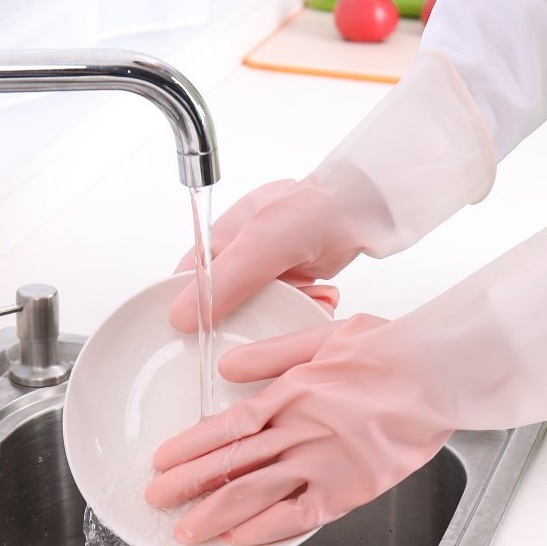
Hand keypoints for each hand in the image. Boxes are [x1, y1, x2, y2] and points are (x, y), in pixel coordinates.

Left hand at [150, 206, 546, 545]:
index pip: (228, 427)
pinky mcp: (350, 489)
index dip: (191, 448)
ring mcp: (324, 465)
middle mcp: (300, 433)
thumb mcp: (324, 335)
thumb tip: (227, 366)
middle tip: (157, 500)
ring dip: (217, 514)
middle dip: (189, 485)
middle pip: (233, 465)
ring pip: (258, 494)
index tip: (163, 461)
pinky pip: (301, 515)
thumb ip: (273, 353)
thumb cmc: (388, 350)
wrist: (437, 374)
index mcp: (292, 394)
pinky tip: (242, 538)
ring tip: (186, 531)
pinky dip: (268, 529)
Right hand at [170, 53, 495, 332]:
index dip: (188, 309)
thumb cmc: (313, 212)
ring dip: (279, 314)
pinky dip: (302, 309)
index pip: (188, 280)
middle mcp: (242, 252)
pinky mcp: (295, 279)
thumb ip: (225, 281)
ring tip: (303, 304)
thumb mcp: (261, 246)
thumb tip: (182, 316)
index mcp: (221, 238)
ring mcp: (270, 267)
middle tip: (259, 328)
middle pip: (224, 300)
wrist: (364, 210)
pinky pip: (288, 306)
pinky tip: (320, 299)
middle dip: (244, 318)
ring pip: (259, 307)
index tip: (196, 335)